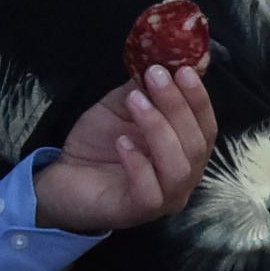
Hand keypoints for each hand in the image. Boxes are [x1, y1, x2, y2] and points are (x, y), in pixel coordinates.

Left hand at [33, 65, 217, 232]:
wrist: (63, 177)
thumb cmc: (99, 143)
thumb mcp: (122, 106)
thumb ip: (143, 90)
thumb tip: (161, 59)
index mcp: (187, 150)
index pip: (206, 125)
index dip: (199, 97)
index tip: (184, 69)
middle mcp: (185, 176)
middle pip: (196, 143)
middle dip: (177, 105)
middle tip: (155, 77)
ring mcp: (166, 198)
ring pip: (179, 167)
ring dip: (158, 128)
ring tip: (135, 102)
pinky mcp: (139, 212)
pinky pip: (151, 191)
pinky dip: (138, 163)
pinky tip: (122, 143)